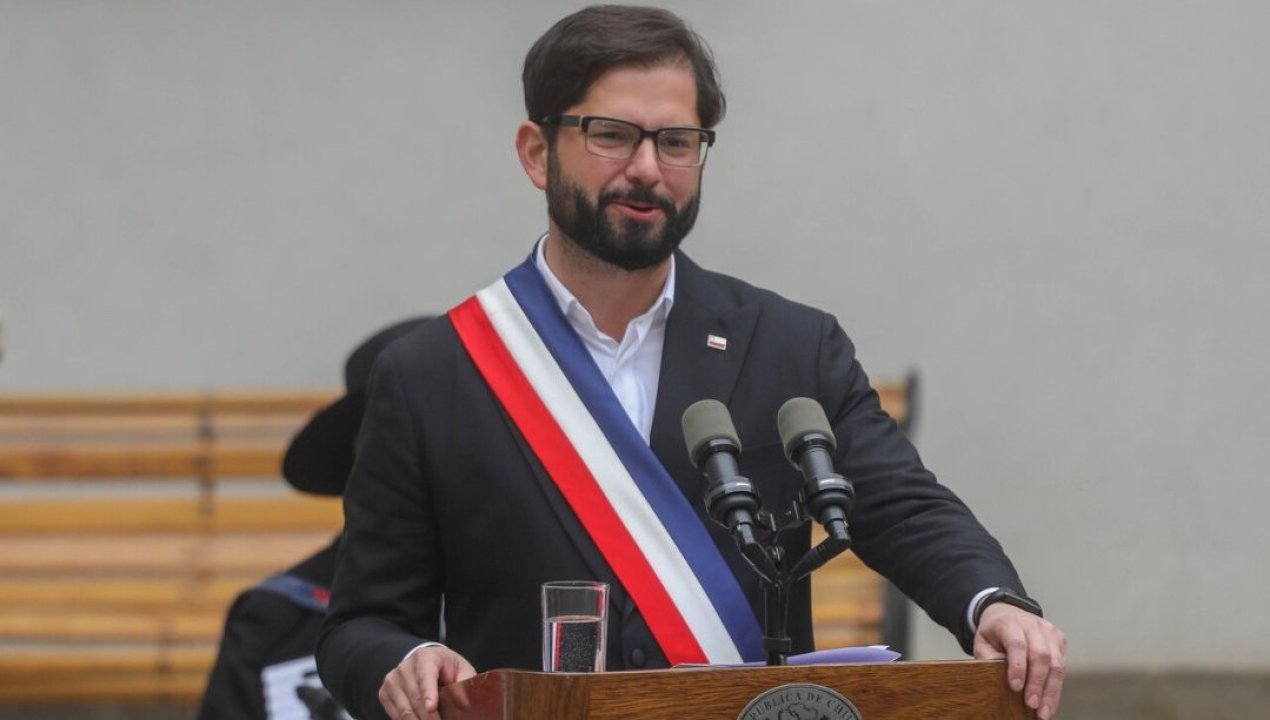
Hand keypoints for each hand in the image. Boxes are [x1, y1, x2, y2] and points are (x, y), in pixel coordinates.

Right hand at [378, 645, 476, 719]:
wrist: (423, 663)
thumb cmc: (445, 668)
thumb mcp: (460, 669)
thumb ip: (465, 682)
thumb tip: (463, 703)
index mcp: (425, 657)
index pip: (425, 676)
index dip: (428, 694)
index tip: (432, 708)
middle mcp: (405, 668)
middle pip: (415, 699)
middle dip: (429, 718)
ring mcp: (392, 681)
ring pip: (405, 711)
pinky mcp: (384, 694)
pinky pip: (396, 716)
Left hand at [973, 603, 1066, 719]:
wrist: (1007, 614)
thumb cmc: (994, 633)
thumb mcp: (982, 642)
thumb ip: (988, 658)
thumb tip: (1000, 677)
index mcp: (1010, 623)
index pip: (1017, 644)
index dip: (1017, 666)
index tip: (1015, 687)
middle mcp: (1033, 625)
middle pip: (1041, 655)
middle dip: (1037, 682)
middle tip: (1032, 704)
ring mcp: (1049, 631)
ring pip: (1056, 663)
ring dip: (1051, 690)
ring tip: (1044, 711)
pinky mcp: (1060, 640)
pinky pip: (1062, 666)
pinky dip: (1057, 687)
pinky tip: (1051, 702)